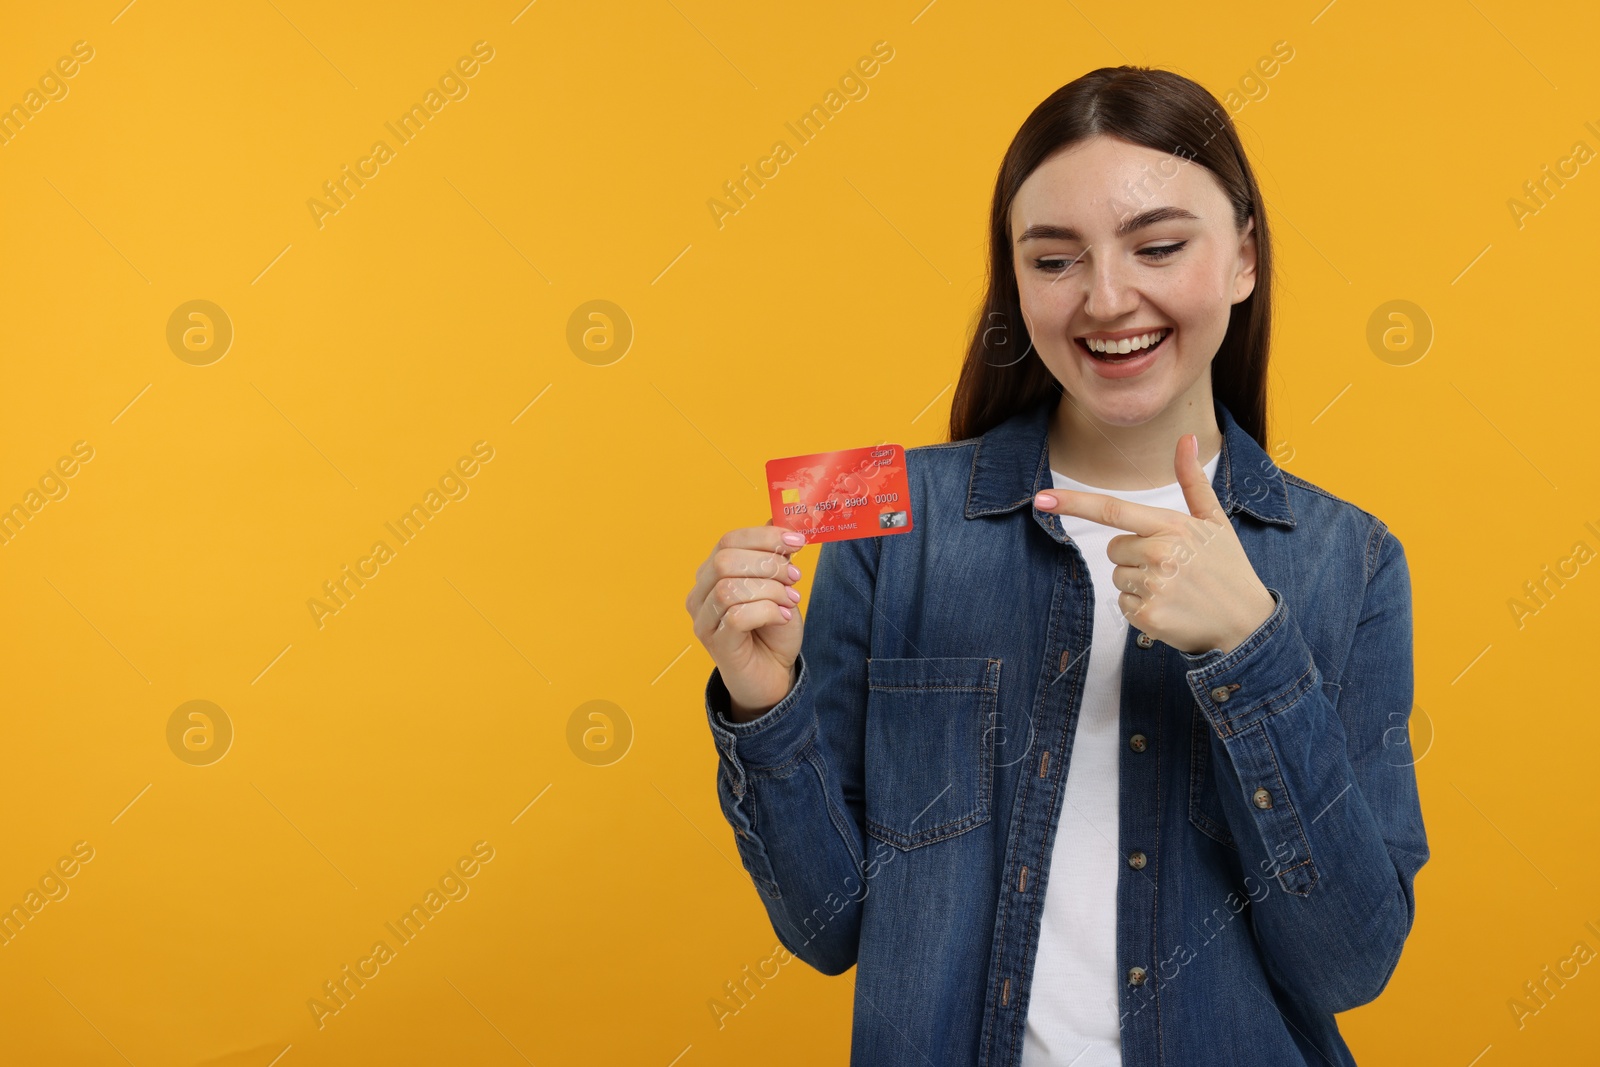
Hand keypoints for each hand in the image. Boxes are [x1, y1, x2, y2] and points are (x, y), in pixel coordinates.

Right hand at [686, 520, 805, 720]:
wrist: (773, 673)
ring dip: (769, 591)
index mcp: (711, 573)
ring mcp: (703, 620)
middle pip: (724, 561)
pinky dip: (766, 612)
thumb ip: (774, 555)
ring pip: (729, 589)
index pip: (729, 540)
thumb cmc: (772, 628)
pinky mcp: (715, 644)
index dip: (764, 537)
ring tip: (790, 600)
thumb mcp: (778, 585)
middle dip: (767, 564)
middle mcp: (700, 594)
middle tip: (794, 578)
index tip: (797, 541)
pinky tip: (781, 617)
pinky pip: (736, 617)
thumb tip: (779, 520)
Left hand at [1033, 434, 1275, 655]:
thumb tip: (1187, 438)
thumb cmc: (1228, 570)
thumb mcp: (1215, 522)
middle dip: (1135, 557)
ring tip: (1175, 590)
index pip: (1113, 510)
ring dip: (1139, 584)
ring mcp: (1153, 585)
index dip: (1073, 503)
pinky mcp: (1148, 616)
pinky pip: (1123, 604)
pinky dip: (1142, 609)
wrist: (1247, 624)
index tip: (1042, 498)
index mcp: (1172, 526)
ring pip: (1118, 578)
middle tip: (1172, 569)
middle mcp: (1160, 553)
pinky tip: (1170, 609)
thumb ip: (1193, 482)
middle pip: (1115, 549)